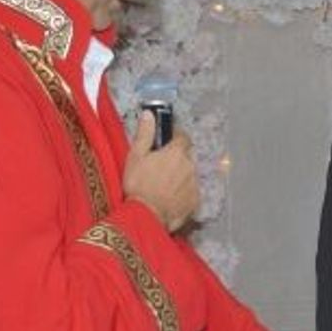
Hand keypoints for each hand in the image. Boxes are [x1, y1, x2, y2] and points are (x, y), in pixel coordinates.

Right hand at [123, 111, 198, 232]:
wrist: (147, 216)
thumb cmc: (139, 185)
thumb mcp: (136, 156)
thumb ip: (145, 134)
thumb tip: (149, 114)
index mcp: (176, 152)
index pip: (183, 137)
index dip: (176, 137)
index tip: (167, 140)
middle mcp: (190, 166)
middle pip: (186, 156)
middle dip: (176, 158)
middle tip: (159, 167)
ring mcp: (194, 184)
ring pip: (189, 174)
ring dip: (179, 175)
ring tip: (162, 185)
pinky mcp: (195, 200)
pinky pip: (190, 191)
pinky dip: (182, 192)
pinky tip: (169, 197)